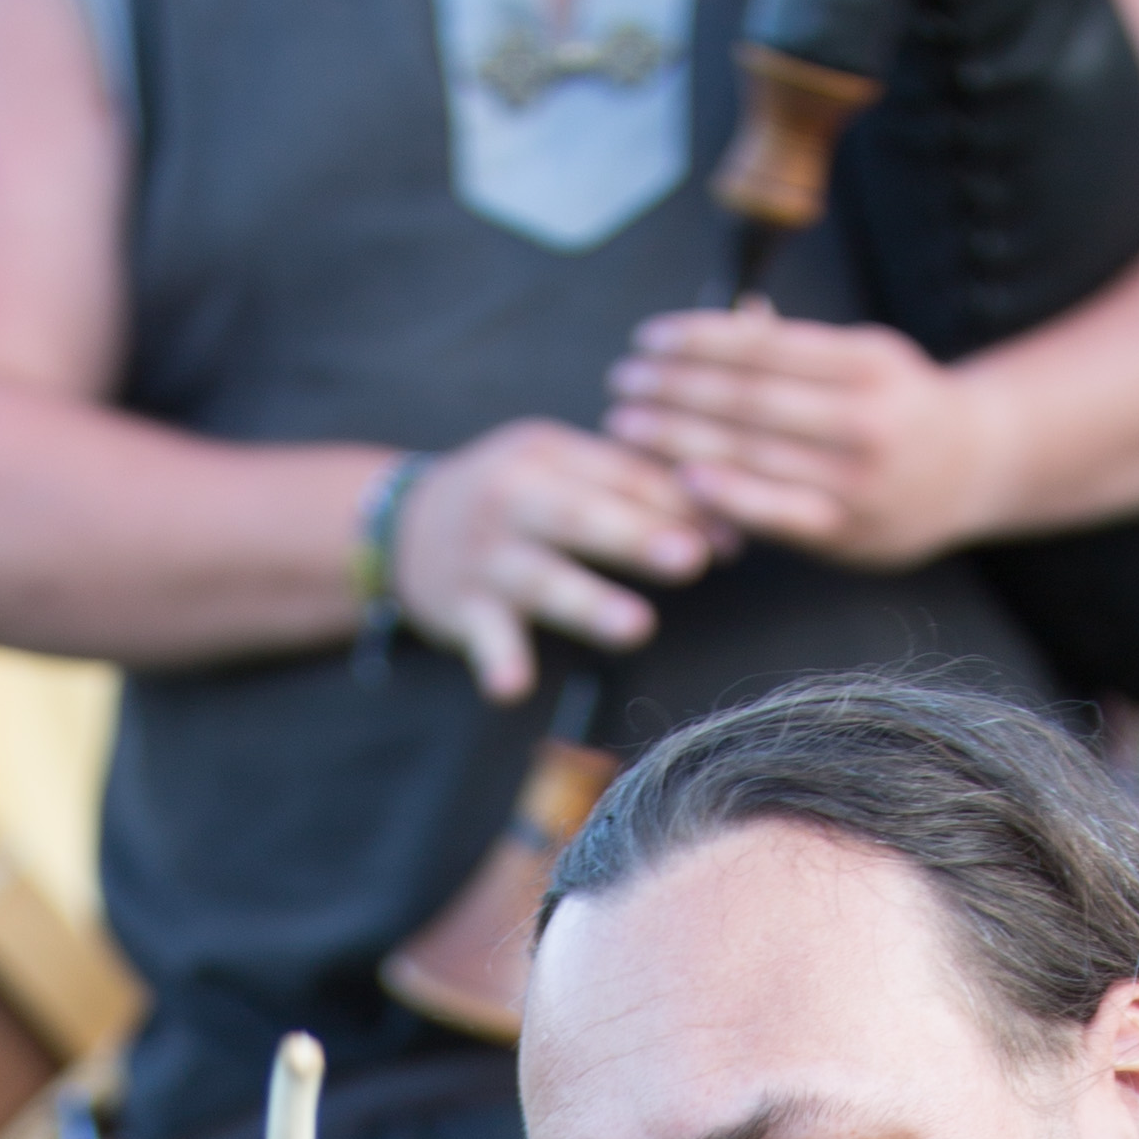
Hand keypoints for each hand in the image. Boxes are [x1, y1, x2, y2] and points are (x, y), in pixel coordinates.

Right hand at [391, 414, 726, 702]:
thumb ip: (631, 489)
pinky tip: (513, 686)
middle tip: (694, 559)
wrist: (402, 526)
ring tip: (637, 628)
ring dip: (588, 603)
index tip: (735, 537)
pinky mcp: (459, 608)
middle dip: (638, 537)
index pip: (624, 474)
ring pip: (542, 579)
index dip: (680, 504)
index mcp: (551, 452)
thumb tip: (728, 524)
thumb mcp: (561, 470)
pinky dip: (495, 661)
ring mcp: (486, 555)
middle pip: (583, 516)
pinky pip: (481, 638)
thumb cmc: (514, 500)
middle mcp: (515, 497)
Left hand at [603, 309, 997, 568]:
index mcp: (867, 361)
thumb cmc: (903, 404)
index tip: (647, 338)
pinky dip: (726, 496)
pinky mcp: (846, 531)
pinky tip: (681, 482)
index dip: (698, 341)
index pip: (764, 346)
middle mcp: (865, 419)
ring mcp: (857, 480)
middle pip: (749, 399)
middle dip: (674, 390)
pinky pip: (775, 514)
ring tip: (628, 426)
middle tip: (620, 383)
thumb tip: (732, 316)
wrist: (976, 467)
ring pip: (754, 455)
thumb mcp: (866, 354)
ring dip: (679, 440)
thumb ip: (801, 345)